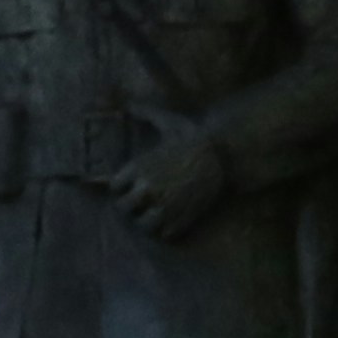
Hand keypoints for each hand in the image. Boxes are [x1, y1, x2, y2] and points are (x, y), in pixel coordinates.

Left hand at [110, 123, 238, 240]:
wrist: (222, 155)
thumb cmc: (193, 137)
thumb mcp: (167, 120)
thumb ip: (144, 112)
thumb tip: (128, 103)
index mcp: (138, 167)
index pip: (114, 187)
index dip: (121, 187)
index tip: (131, 187)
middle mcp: (146, 188)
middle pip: (123, 208)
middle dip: (130, 206)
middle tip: (141, 203)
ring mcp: (164, 206)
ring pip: (142, 226)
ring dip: (147, 222)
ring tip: (155, 216)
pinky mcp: (182, 219)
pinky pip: (165, 234)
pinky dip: (167, 231)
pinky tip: (172, 221)